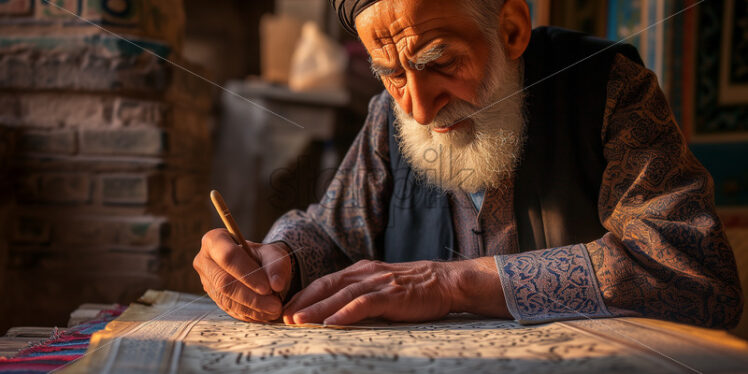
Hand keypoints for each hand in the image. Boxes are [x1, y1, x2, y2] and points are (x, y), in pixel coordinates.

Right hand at [194, 228, 291, 321]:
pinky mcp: (213, 297)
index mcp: (215, 240)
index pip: (228, 257)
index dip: (247, 274)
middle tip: (275, 305)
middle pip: (224, 282)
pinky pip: (229, 309)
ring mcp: (206, 281)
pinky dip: (248, 313)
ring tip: (274, 310)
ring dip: (252, 308)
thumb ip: (276, 266)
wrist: (257, 266)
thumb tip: (276, 285)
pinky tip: (265, 313)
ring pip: (226, 299)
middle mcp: (205, 261)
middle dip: (251, 297)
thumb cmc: (263, 256)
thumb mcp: (274, 254)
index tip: (268, 288)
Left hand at [282, 257, 509, 324]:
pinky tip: (332, 324)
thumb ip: (360, 294)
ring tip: (298, 321)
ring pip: (341, 295)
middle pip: (326, 287)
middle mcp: (365, 273)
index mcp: (360, 271)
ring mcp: (378, 282)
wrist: (446, 282)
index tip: (285, 310)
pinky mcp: (392, 294)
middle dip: (302, 302)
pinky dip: (346, 313)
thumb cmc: (414, 289)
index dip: (303, 296)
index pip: (325, 282)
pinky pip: (365, 304)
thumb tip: (335, 310)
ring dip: (317, 309)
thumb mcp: (381, 286)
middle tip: (282, 318)